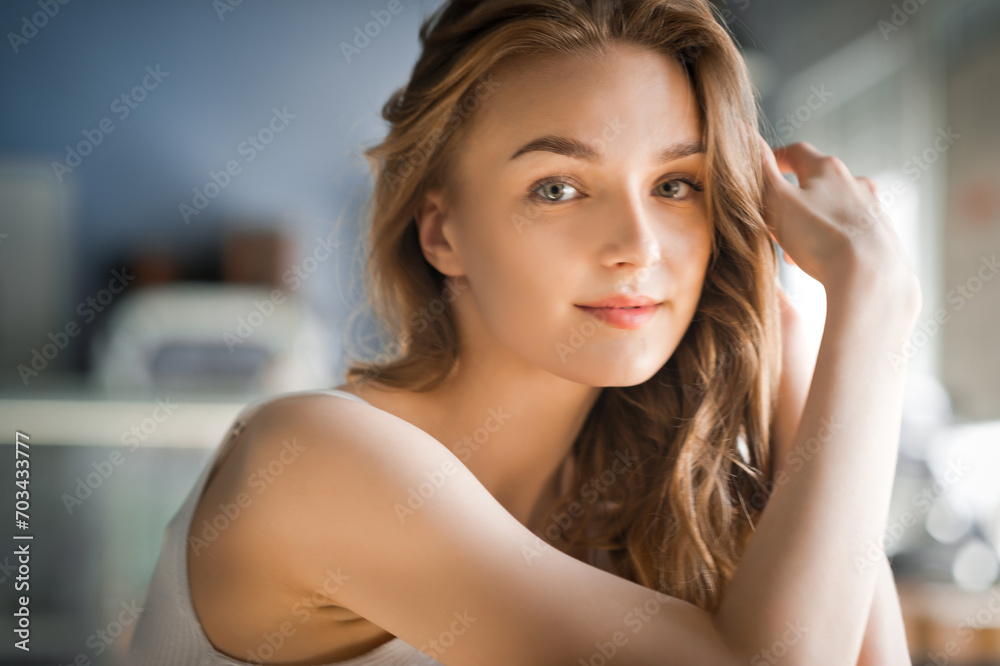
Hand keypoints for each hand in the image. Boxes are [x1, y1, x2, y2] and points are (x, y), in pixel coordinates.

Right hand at [757, 136, 917, 295]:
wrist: (870, 274)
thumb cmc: (819, 236)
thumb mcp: (777, 202)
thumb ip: (760, 171)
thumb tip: (743, 132)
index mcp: (827, 168)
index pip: (797, 152)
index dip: (776, 158)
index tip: (762, 169)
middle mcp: (854, 182)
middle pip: (817, 183)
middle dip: (794, 199)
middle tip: (775, 221)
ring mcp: (871, 208)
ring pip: (833, 209)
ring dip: (813, 222)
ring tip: (796, 250)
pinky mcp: (882, 234)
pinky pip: (849, 231)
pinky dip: (832, 239)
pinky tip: (821, 261)